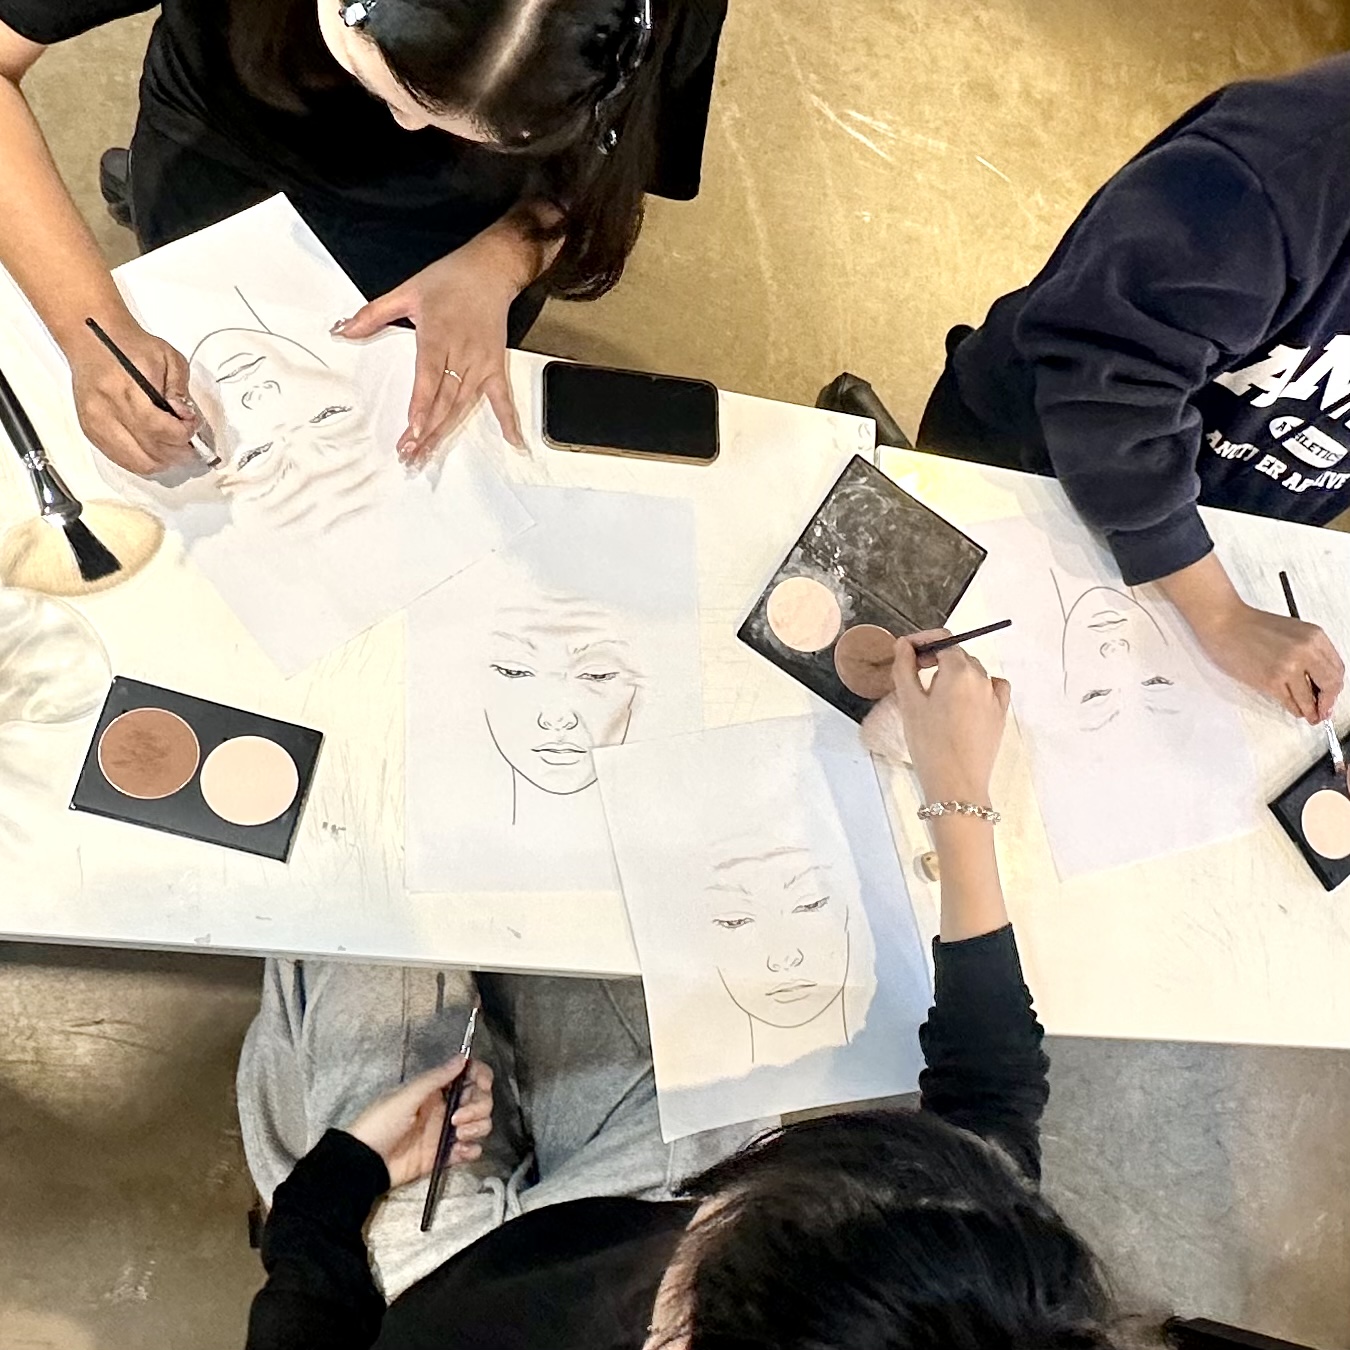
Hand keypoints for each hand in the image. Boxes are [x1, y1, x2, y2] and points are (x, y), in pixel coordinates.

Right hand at [70, 315, 197, 474]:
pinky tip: (154, 448)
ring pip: (137, 463)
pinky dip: (143, 460)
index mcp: (128, 389)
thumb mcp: (168, 358)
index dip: (185, 433)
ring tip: (173, 447)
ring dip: (162, 461)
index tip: (192, 425)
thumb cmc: (129, 346)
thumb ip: (180, 389)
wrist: (93, 339)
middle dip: (178, 451)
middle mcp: (108, 410)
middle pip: (151, 452)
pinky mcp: (91, 431)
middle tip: (188, 441)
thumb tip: (185, 415)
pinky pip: (121, 460)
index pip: (162, 430)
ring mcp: (97, 423)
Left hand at [333, 241, 525, 462]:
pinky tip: (513, 442)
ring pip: (463, 405)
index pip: (429, 376)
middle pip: (444, 399)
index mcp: (438, 335)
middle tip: (409, 454)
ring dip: (446, 432)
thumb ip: (373, 314)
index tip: (415, 429)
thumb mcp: (407, 291)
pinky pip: (502, 397)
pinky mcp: (495, 366)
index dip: (423, 404)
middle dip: (427, 429)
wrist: (490, 269)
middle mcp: (462, 354)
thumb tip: (342, 330)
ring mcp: (481, 363)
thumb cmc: (449, 279)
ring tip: (428, 454)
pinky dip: (509, 420)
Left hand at [344, 1055, 493, 1189]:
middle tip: (458, 1119)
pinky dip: (472, 1150)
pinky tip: (460, 1151)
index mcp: (436, 1089)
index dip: (481, 1076)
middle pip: (481, 1099)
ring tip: (458, 1135)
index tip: (481, 1085)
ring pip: (480, 1124)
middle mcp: (446, 1107)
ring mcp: (447, 1132)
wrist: (365, 1162)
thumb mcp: (406, 1096)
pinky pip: (471, 1150)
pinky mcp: (445, 1155)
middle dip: (478, 1107)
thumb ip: (436, 1078)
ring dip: (477, 1127)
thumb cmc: (381, 1122)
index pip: (469, 1076)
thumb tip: (463, 1057)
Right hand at [862, 630, 1010, 803]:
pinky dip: (978, 687)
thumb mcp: (909, 703)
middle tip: (913, 673)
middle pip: (958, 654)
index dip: (922, 640)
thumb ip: (905, 668)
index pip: (943, 639)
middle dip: (935, 657)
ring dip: (954, 673)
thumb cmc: (930, 745)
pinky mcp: (1000, 714)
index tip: (907, 650)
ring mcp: (994, 696)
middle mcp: (981, 679)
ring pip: (973, 671)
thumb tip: (904, 646)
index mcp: (959, 671)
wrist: (956, 783)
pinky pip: (993, 688)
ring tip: (934, 694)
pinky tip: (964, 700)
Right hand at [1190, 602, 1343, 723]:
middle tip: (1324, 710)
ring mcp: (1289, 666)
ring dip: (1312, 710)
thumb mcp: (1291, 631)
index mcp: (1314, 636)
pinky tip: (1295, 709)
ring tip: (1310, 715)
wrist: (1224, 622)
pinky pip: (1290, 701)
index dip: (1335, 687)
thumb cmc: (1249, 625)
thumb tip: (1316, 677)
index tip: (1331, 696)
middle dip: (1328, 701)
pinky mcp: (1271, 680)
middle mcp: (1305, 650)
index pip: (1337, 668)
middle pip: (1331, 685)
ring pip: (1310, 698)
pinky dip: (1295, 709)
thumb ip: (1308, 651)